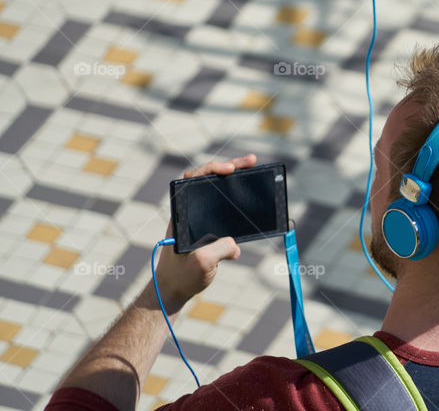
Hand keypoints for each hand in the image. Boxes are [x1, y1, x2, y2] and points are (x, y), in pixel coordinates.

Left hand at [152, 154, 256, 312]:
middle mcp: (189, 210)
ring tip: (253, 170)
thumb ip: (221, 248)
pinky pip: (224, 207)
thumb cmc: (182, 275)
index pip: (192, 179)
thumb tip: (235, 244)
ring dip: (235, 179)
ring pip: (217, 191)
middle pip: (208, 179)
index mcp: (183, 212)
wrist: (173, 290)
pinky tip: (251, 196)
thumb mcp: (203, 262)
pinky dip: (237, 198)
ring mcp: (199, 218)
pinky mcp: (209, 229)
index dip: (211, 169)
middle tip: (251, 161)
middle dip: (230, 167)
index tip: (230, 170)